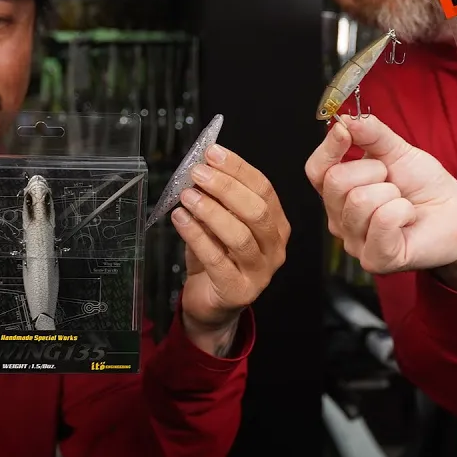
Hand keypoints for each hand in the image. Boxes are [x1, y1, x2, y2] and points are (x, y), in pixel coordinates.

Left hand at [170, 144, 288, 355]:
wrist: (212, 304)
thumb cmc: (217, 258)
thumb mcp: (219, 223)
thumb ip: (215, 200)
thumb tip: (200, 168)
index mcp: (276, 224)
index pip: (264, 189)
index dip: (238, 168)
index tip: (212, 153)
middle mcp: (275, 248)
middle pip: (257, 210)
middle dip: (226, 187)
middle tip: (198, 173)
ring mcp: (260, 272)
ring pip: (240, 236)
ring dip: (210, 211)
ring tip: (187, 196)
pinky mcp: (239, 291)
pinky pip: (218, 260)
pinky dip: (196, 236)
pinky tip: (180, 220)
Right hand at [304, 114, 456, 291]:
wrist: (456, 214)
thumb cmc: (425, 187)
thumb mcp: (397, 150)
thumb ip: (371, 133)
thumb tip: (346, 119)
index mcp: (339, 193)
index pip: (315, 169)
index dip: (328, 148)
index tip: (344, 131)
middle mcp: (340, 219)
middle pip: (335, 182)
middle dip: (373, 171)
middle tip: (393, 181)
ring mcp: (355, 242)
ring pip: (360, 200)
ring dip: (393, 194)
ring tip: (403, 202)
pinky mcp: (376, 259)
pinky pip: (382, 220)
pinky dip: (403, 211)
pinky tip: (408, 218)